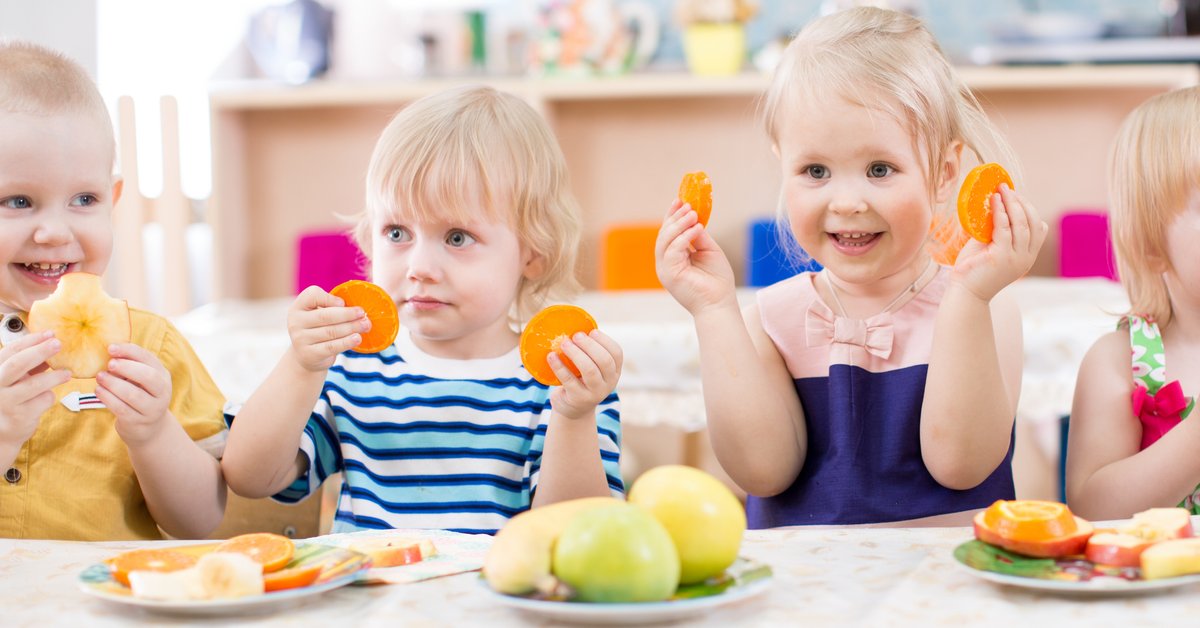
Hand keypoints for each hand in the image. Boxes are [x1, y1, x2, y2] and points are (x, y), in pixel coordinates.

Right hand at [0, 331, 69, 446]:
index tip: (50, 333)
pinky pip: (43, 400)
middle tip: (59, 343)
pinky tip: (47, 397)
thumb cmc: (13, 398)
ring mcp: (6, 402)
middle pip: (17, 364)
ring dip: (54, 376)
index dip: (30, 341)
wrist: (4, 432)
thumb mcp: (16, 379)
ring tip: (67, 373)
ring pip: (34, 384)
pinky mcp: (20, 416)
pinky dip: (49, 396)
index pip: (10, 351)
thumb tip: (51, 342)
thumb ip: (29, 364)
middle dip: (40, 351)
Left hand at [95, 343, 174, 444]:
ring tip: (100, 377)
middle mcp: (162, 392)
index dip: (130, 351)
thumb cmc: (140, 395)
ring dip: (114, 384)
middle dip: (127, 368)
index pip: (149, 359)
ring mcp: (152, 409)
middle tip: (109, 364)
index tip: (110, 348)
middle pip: (149, 376)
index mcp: (163, 375)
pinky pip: (122, 409)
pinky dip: (108, 398)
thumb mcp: (141, 379)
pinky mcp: (138, 422)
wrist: (148, 427)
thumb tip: (109, 351)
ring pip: (133, 394)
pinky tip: (99, 391)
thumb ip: (131, 366)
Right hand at [287, 286, 370, 371]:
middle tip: (363, 314)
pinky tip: (357, 338)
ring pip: (331, 332)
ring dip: (351, 327)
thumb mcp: (319, 314)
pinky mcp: (309, 354)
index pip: (312, 296)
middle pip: (325, 315)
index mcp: (299, 306)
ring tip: (365, 325)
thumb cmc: (318, 328)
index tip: (343, 302)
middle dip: (347, 314)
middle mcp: (296, 322)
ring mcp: (300, 339)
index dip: (329, 298)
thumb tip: (358, 309)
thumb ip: (332, 307)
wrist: (306, 355)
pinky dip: (346, 342)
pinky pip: (331, 347)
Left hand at [547, 330, 622, 421]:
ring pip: (590, 370)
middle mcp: (609, 383)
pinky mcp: (578, 399)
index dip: (605, 341)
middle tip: (576, 335)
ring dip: (576, 354)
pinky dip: (559, 366)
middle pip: (604, 361)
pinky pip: (569, 380)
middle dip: (590, 345)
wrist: (573, 409)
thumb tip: (573, 326)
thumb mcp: (591, 368)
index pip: (617, 354)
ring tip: (563, 343)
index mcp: (614, 371)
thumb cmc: (581, 380)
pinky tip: (551, 356)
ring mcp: (595, 393)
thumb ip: (588, 352)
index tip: (592, 331)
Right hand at [655, 200, 737, 315]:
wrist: (720, 304)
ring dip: (679, 225)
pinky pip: (672, 250)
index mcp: (674, 258)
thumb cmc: (717, 281)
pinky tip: (697, 229)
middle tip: (688, 206)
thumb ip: (699, 236)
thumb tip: (693, 217)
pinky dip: (684, 237)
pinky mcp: (669, 274)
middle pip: (663, 234)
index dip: (672, 216)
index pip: (668, 233)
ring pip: (665, 240)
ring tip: (693, 215)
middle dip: (675, 218)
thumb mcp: (709, 251)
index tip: (680, 200)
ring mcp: (665, 269)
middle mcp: (666, 263)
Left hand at [952, 184, 1047, 300]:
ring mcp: (1016, 258)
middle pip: (1033, 222)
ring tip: (1001, 190)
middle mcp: (1027, 257)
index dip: (1029, 209)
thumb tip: (994, 204)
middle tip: (1007, 188)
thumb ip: (998, 231)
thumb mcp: (992, 247)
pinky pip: (1004, 228)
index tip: (1015, 196)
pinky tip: (994, 201)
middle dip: (1022, 202)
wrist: (965, 292)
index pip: (1039, 227)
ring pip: (1022, 223)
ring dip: (1012, 203)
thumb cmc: (974, 269)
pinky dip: (1000, 212)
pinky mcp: (1002, 257)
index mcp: (1027, 255)